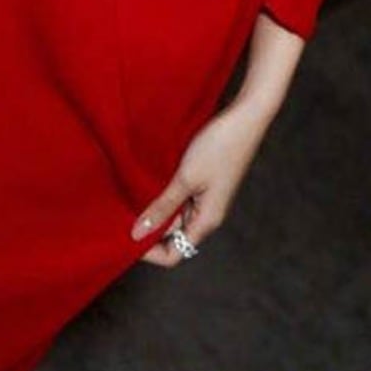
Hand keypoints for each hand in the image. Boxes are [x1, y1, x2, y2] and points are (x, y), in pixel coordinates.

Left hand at [130, 100, 266, 267]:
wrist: (245, 116)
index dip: (150, 253)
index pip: (174, 255)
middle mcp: (208, 215)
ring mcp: (207, 199)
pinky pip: (182, 200)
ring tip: (134, 198)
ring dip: (157, 211)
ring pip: (176, 217)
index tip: (127, 238)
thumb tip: (138, 234)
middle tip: (124, 217)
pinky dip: (165, 196)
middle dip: (150, 231)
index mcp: (206, 221)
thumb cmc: (220, 146)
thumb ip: (162, 208)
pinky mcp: (206, 183)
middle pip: (174, 238)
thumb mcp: (185, 179)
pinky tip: (151, 184)